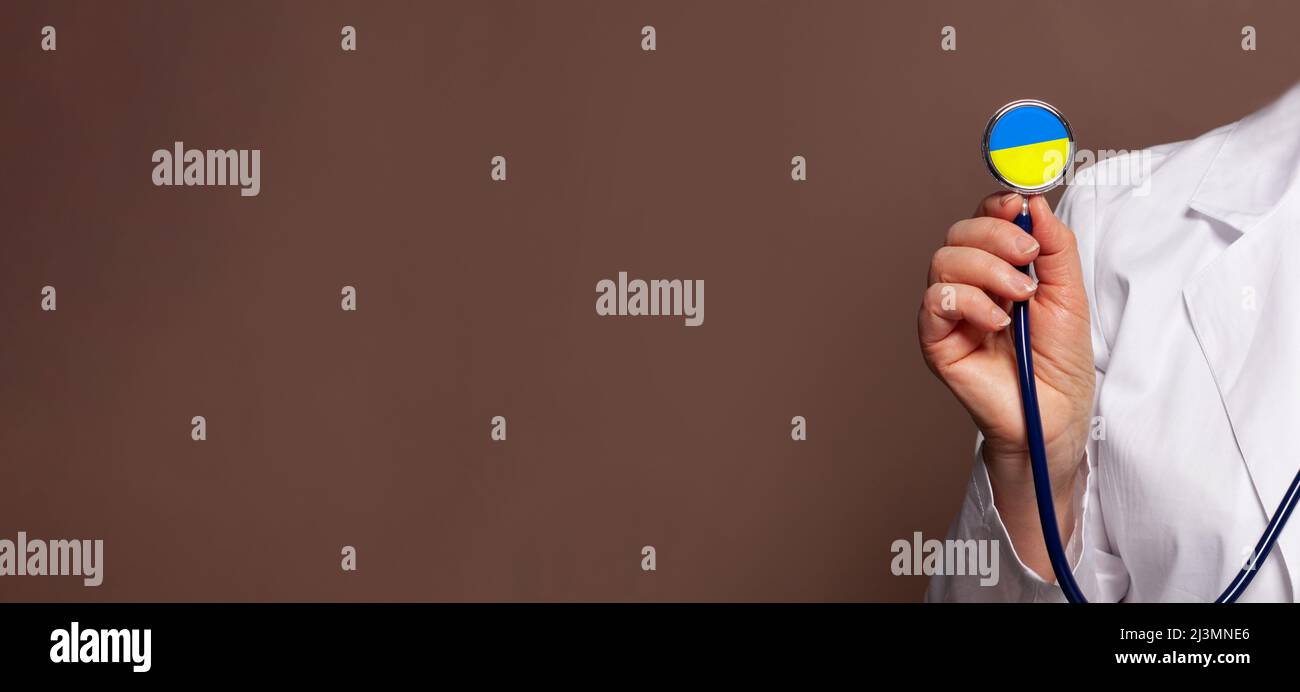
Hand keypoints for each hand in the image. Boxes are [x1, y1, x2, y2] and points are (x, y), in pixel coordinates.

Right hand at [918, 193, 1094, 573]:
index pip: (982, 220)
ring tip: (1019, 299)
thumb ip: (1055, 245)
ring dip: (986, 271)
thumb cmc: (1060, 362)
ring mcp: (950, 312)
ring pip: (943, 261)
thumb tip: (1034, 202)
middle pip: (958, 233)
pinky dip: (970, 302)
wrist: (1055, 414)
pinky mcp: (936, 340)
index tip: (1018, 206)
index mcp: (998, 267)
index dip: (994, 205)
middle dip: (995, 236)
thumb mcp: (1070, 293)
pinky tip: (997, 322)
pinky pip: (936, 301)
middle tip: (1027, 260)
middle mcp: (968, 285)